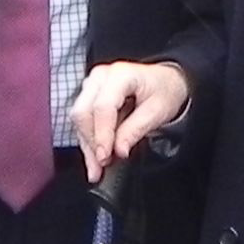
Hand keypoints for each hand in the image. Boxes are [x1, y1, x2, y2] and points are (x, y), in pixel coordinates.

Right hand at [70, 59, 190, 170]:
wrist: (165, 81)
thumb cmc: (163, 91)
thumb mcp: (157, 111)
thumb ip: (136, 130)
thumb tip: (118, 150)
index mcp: (120, 75)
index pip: (102, 106)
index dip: (102, 134)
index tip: (105, 156)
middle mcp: (100, 77)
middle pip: (83, 111)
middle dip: (91, 141)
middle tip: (103, 164)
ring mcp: (92, 86)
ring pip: (79, 119)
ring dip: (87, 145)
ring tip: (97, 169)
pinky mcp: (88, 98)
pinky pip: (82, 123)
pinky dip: (88, 143)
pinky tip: (94, 161)